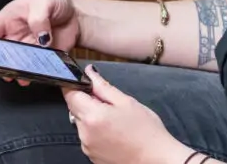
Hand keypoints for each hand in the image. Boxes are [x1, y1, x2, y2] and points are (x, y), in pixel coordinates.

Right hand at [0, 0, 79, 85]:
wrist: (77, 16)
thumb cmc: (56, 3)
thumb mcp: (45, 1)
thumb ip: (39, 18)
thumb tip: (40, 37)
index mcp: (8, 19)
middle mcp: (14, 36)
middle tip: (2, 68)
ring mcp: (26, 50)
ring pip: (15, 65)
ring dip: (16, 71)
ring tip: (20, 75)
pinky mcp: (40, 60)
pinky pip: (33, 70)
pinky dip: (34, 75)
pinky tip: (36, 76)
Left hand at [64, 65, 192, 163]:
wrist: (156, 160)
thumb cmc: (146, 131)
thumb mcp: (126, 102)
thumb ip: (103, 86)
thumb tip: (89, 72)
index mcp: (92, 116)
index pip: (70, 94)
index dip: (75, 85)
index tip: (84, 83)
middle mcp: (85, 133)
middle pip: (74, 109)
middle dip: (86, 102)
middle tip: (108, 104)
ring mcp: (87, 147)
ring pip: (81, 123)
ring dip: (91, 118)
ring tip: (114, 121)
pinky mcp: (91, 156)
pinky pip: (87, 137)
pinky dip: (95, 132)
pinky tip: (113, 133)